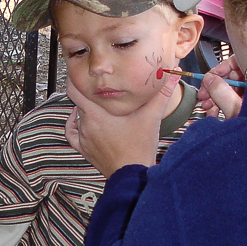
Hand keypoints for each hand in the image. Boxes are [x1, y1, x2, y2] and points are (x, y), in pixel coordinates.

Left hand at [65, 74, 180, 177]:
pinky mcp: (84, 149)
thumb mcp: (152, 117)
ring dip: (84, 108)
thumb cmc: (140, 147)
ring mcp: (83, 138)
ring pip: (76, 115)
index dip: (75, 78)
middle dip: (86, 93)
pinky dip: (74, 124)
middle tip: (97, 86)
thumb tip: (175, 72)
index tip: (80, 72)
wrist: (133, 173)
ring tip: (98, 103)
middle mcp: (86, 125)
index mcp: (97, 114)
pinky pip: (71, 133)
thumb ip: (162, 93)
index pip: (74, 90)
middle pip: (77, 101)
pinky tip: (80, 119)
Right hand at [197, 55, 243, 118]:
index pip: (237, 62)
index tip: (208, 79)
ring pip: (229, 90)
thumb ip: (220, 92)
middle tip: (203, 95)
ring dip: (214, 98)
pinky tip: (214, 113)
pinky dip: (220, 105)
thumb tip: (209, 78)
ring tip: (207, 106)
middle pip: (231, 77)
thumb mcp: (234, 110)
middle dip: (214, 87)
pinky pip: (232, 100)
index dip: (220, 69)